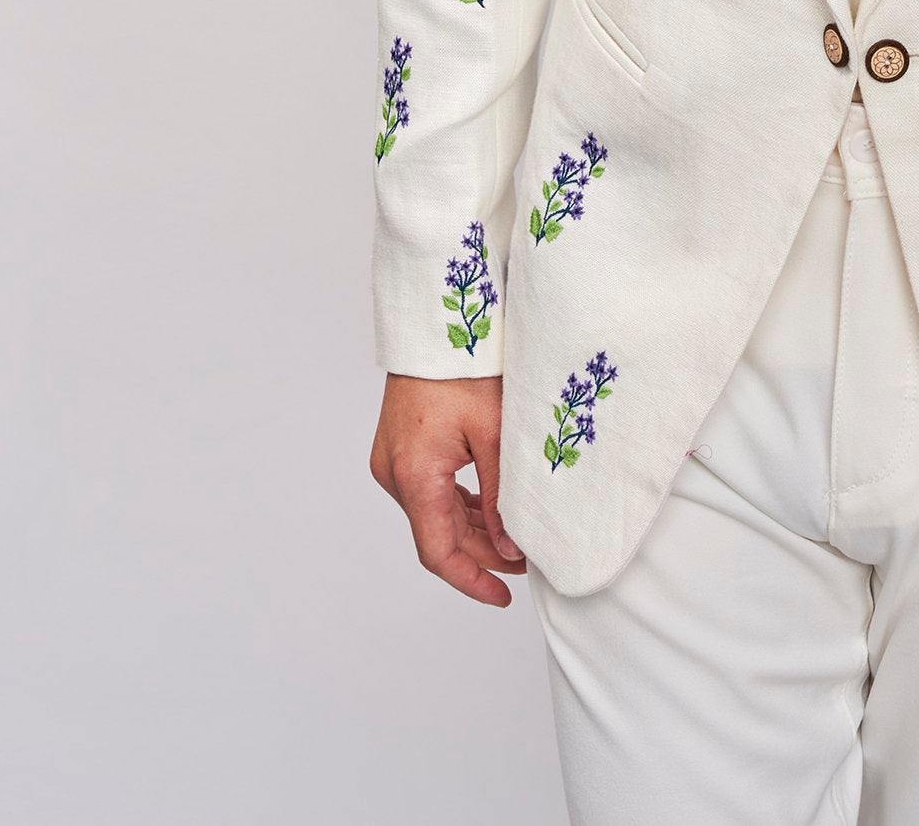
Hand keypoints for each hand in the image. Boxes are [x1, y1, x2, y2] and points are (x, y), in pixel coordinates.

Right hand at [370, 371, 526, 606]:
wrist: (435, 322)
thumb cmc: (464, 367)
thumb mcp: (494, 434)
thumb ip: (499, 496)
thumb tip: (510, 548)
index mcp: (415, 475)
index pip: (438, 553)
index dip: (471, 581)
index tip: (503, 596)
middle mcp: (395, 474)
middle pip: (437, 535)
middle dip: (481, 555)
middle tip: (525, 562)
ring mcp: (393, 461)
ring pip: (433, 514)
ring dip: (471, 530)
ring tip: (513, 539)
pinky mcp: (399, 449)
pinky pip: (428, 491)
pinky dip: (457, 505)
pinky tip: (488, 510)